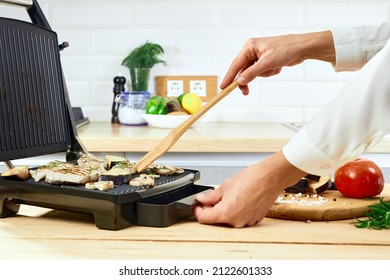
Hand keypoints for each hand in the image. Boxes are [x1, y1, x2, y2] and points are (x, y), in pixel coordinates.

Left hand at [192, 151, 306, 227]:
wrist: (271, 177)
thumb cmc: (252, 178)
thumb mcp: (225, 186)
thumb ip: (211, 196)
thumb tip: (202, 199)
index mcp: (226, 213)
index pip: (204, 218)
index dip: (197, 211)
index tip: (196, 205)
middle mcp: (236, 221)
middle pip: (216, 220)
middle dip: (210, 210)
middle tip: (208, 199)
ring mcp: (246, 222)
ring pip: (228, 219)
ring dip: (223, 210)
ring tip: (226, 196)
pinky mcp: (254, 220)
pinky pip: (239, 218)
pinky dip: (235, 211)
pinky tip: (237, 200)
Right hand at [221, 31, 334, 94]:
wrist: (302, 48)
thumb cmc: (286, 49)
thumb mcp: (267, 63)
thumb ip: (251, 73)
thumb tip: (240, 81)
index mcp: (249, 47)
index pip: (235, 65)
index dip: (229, 77)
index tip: (223, 87)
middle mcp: (252, 51)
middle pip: (243, 71)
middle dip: (248, 80)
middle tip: (246, 92)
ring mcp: (259, 56)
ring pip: (254, 73)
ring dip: (264, 74)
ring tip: (274, 68)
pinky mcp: (266, 61)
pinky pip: (262, 72)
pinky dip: (270, 72)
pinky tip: (278, 66)